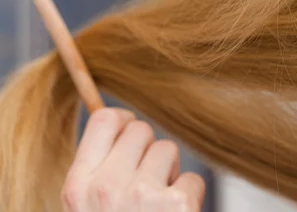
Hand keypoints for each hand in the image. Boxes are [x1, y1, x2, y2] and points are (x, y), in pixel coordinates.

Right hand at [61, 108, 204, 210]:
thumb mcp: (87, 205)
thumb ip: (97, 170)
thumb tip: (119, 123)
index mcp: (77, 186)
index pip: (104, 120)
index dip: (124, 123)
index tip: (131, 138)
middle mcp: (105, 188)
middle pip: (140, 129)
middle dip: (147, 152)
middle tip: (144, 185)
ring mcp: (140, 195)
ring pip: (167, 149)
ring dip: (168, 174)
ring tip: (157, 204)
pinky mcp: (176, 205)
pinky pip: (193, 178)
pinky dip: (189, 197)